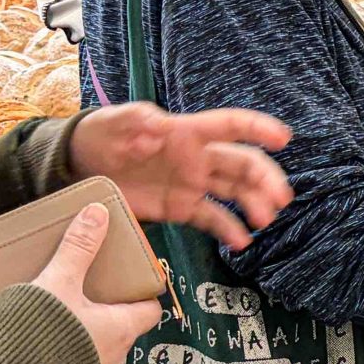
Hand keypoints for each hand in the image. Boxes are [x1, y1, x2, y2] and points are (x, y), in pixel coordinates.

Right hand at [33, 203, 163, 363]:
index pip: (150, 312)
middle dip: (110, 310)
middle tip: (92, 290)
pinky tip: (44, 338)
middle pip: (124, 328)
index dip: (143, 294)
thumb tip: (96, 216)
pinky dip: (67, 350)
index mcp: (120, 330)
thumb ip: (78, 249)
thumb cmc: (38, 336)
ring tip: (64, 312)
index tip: (132, 280)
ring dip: (87, 331)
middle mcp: (113, 358)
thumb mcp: (59, 283)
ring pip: (99, 348)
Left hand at [67, 101, 292, 250]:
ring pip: (234, 192)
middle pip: (242, 164)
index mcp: (186, 133)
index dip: (257, 129)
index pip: (230, 127)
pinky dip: (228, 230)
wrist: (79, 165)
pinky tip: (241, 241)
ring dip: (254, 203)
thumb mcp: (113, 122)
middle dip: (265, 179)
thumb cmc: (100, 134)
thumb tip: (159, 127)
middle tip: (279, 199)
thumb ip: (136, 122)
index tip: (283, 138)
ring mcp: (191, 184)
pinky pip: (211, 219)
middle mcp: (197, 158)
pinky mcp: (180, 208)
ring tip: (264, 220)